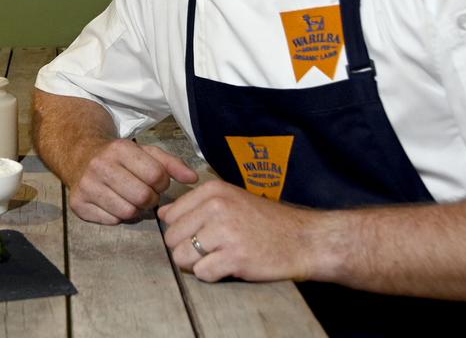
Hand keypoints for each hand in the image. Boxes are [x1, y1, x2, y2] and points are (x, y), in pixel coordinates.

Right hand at [69, 140, 197, 223]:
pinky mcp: (78, 203)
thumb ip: (172, 164)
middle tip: (144, 193)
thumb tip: (193, 179)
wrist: (80, 156)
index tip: (156, 181)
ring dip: (135, 210)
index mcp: (120, 149)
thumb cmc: (120, 158)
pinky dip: (117, 216)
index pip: (156, 176)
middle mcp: (100, 165)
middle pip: (142, 197)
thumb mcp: (146, 153)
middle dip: (150, 199)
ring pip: (127, 212)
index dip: (162, 183)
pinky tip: (115, 204)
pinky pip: (111, 221)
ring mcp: (87, 185)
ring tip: (130, 199)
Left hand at [158, 180, 328, 282]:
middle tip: (210, 250)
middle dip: (186, 249)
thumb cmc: (267, 221)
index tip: (199, 234)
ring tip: (219, 258)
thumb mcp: (231, 199)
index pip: (169, 215)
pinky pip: (202, 273)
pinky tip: (230, 266)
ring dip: (197, 263)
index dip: (181, 230)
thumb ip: (197, 205)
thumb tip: (162, 215)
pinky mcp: (234, 257)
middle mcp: (216, 207)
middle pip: (171, 237)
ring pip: (182, 257)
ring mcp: (225, 232)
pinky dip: (212, 275)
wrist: (304, 239)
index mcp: (213, 191)